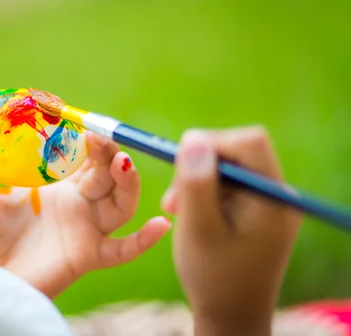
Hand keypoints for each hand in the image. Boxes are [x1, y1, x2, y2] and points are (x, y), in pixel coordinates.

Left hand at [0, 131, 170, 297]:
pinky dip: (142, 240)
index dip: (83, 137)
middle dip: (107, 153)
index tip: (79, 117)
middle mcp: (76, 204)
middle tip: (99, 136)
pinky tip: (160, 226)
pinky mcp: (87, 255)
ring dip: (127, 184)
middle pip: (105, 174)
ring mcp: (85, 229)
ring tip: (122, 163)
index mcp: (55, 186)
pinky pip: (122, 250)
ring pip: (119, 204)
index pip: (79, 155)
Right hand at [162, 127, 301, 335]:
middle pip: (238, 151)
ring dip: (198, 182)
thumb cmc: (213, 276)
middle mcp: (279, 195)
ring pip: (229, 167)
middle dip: (199, 166)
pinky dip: (206, 193)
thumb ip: (196, 182)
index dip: (211, 142)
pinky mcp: (260, 211)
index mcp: (272, 197)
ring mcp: (271, 203)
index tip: (180, 164)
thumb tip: (194, 136)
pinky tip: (192, 215)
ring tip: (178, 210)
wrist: (232, 317)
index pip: (248, 142)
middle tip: (173, 199)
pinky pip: (231, 185)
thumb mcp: (198, 228)